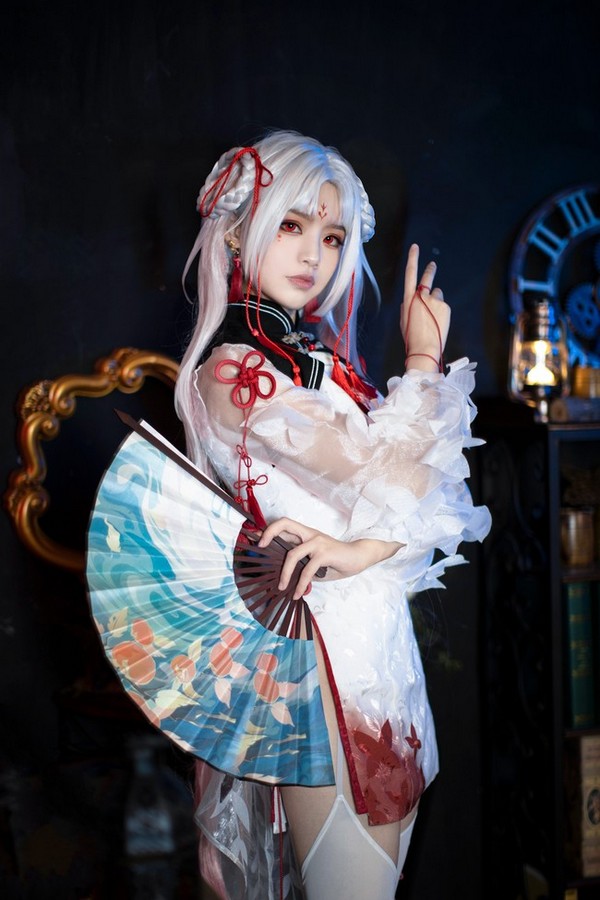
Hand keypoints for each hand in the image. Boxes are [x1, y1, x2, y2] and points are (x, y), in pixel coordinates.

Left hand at [258, 517, 401, 599]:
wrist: (359, 556)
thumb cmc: (337, 560)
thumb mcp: (316, 562)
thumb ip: (302, 565)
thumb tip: (286, 579)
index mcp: (306, 534)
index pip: (285, 525)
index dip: (270, 530)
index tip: (259, 542)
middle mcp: (310, 534)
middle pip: (285, 524)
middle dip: (269, 533)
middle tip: (260, 547)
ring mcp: (317, 542)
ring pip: (292, 554)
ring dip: (284, 573)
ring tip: (282, 587)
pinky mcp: (324, 553)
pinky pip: (307, 570)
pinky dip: (301, 584)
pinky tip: (298, 593)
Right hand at [401, 243, 450, 368]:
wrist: (424, 348)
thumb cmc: (412, 336)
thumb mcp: (404, 320)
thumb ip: (407, 307)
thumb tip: (410, 301)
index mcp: (408, 299)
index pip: (410, 274)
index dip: (413, 259)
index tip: (415, 248)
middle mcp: (421, 296)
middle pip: (427, 278)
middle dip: (430, 270)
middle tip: (433, 265)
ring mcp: (434, 300)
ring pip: (437, 295)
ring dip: (436, 302)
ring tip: (433, 318)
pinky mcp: (444, 306)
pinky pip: (443, 305)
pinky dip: (442, 312)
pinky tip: (438, 322)